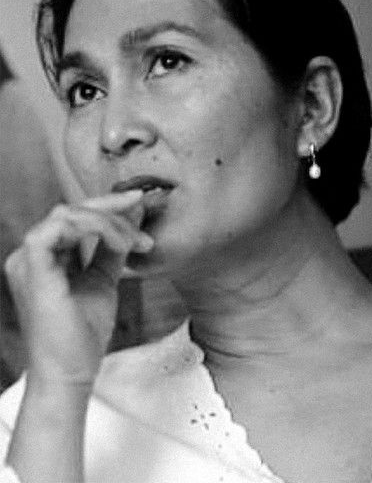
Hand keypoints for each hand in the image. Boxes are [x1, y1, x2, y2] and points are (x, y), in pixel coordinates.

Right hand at [4, 190, 151, 388]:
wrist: (72, 372)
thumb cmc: (83, 334)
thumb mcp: (105, 278)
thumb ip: (114, 246)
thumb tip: (132, 214)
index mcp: (45, 257)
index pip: (74, 217)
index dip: (106, 205)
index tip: (138, 202)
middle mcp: (30, 255)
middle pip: (71, 210)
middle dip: (111, 208)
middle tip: (140, 208)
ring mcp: (26, 260)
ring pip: (67, 214)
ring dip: (107, 221)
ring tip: (133, 242)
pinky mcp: (31, 267)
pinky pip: (58, 228)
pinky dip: (90, 227)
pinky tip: (116, 242)